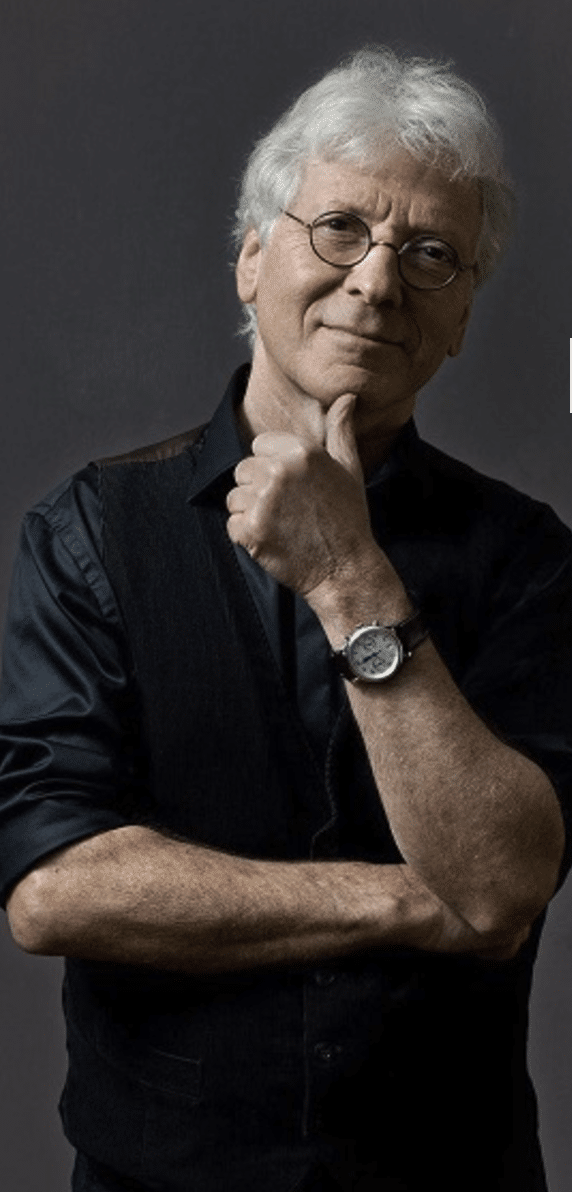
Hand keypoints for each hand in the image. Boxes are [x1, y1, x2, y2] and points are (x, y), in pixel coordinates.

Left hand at [226, 394, 377, 596]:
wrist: (345, 568)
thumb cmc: (348, 519)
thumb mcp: (349, 468)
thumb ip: (340, 430)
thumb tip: (346, 398)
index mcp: (301, 452)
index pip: (258, 446)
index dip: (272, 467)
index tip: (292, 488)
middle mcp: (279, 471)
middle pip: (243, 471)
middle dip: (258, 490)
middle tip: (287, 510)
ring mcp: (263, 502)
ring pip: (234, 498)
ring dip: (250, 513)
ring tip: (281, 525)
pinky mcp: (251, 530)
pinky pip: (232, 525)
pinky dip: (247, 536)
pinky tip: (273, 540)